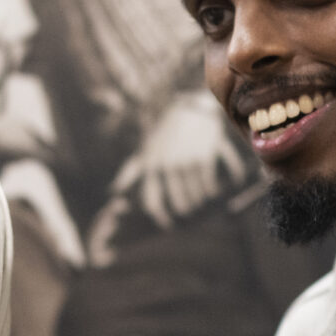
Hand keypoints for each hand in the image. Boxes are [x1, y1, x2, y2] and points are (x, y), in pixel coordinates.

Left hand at [114, 93, 245, 227]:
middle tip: (193, 209)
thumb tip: (113, 191)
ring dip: (203, 200)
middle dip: (188, 210)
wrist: (191, 109)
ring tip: (206, 197)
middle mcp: (168, 166)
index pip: (152, 202)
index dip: (161, 219)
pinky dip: (217, 191)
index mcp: (152, 166)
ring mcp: (187, 162)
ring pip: (198, 197)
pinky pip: (212, 185)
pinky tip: (222, 188)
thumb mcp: (146, 150)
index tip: (168, 226)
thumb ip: (130, 172)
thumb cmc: (166, 133)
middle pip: (180, 205)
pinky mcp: (205, 156)